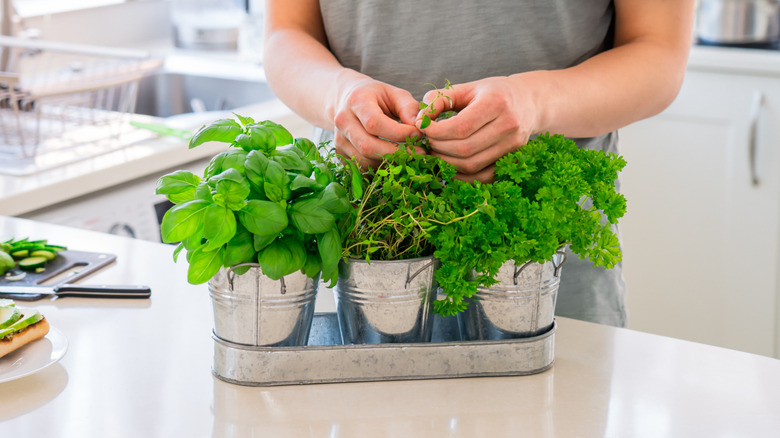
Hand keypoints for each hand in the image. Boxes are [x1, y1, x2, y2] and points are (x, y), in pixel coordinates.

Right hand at [333, 76, 421, 167]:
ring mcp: (339, 139)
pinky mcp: (340, 153)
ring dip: (389, 162)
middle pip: (368, 146)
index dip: (398, 133)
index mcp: (357, 101)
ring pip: (365, 160)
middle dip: (395, 153)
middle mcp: (343, 120)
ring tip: (406, 155)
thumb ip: (409, 108)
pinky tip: (391, 158)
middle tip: (418, 152)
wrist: (347, 100)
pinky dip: (379, 167)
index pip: (374, 123)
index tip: (418, 135)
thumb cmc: (376, 97)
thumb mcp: (395, 94)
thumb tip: (420, 127)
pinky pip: (361, 167)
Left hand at [417, 76, 539, 181]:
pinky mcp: (512, 160)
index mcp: (496, 102)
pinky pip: (482, 177)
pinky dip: (462, 176)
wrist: (528, 102)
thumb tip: (419, 121)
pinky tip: (450, 165)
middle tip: (427, 142)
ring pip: (471, 166)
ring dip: (447, 163)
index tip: (422, 128)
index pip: (460, 127)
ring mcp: (513, 146)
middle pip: (464, 149)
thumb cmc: (491, 93)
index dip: (435, 132)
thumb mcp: (465, 88)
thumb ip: (438, 99)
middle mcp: (508, 125)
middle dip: (438, 148)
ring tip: (436, 152)